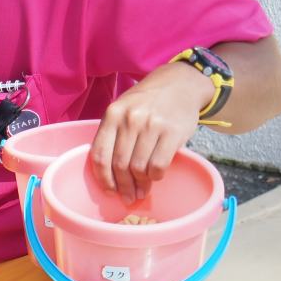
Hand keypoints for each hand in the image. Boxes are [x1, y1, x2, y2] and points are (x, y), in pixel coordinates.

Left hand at [89, 61, 214, 202]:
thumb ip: (113, 136)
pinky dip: (155, 176)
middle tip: (128, 197)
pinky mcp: (173, 132)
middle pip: (120, 165)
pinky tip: (155, 177)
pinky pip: (158, 165)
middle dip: (123, 186)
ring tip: (142, 191)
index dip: (103, 178)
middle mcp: (130, 120)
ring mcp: (152, 125)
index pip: (100, 155)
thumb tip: (109, 174)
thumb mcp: (122, 110)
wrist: (180, 84)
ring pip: (139, 167)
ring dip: (140, 185)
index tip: (109, 191)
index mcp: (112, 115)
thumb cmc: (146, 103)